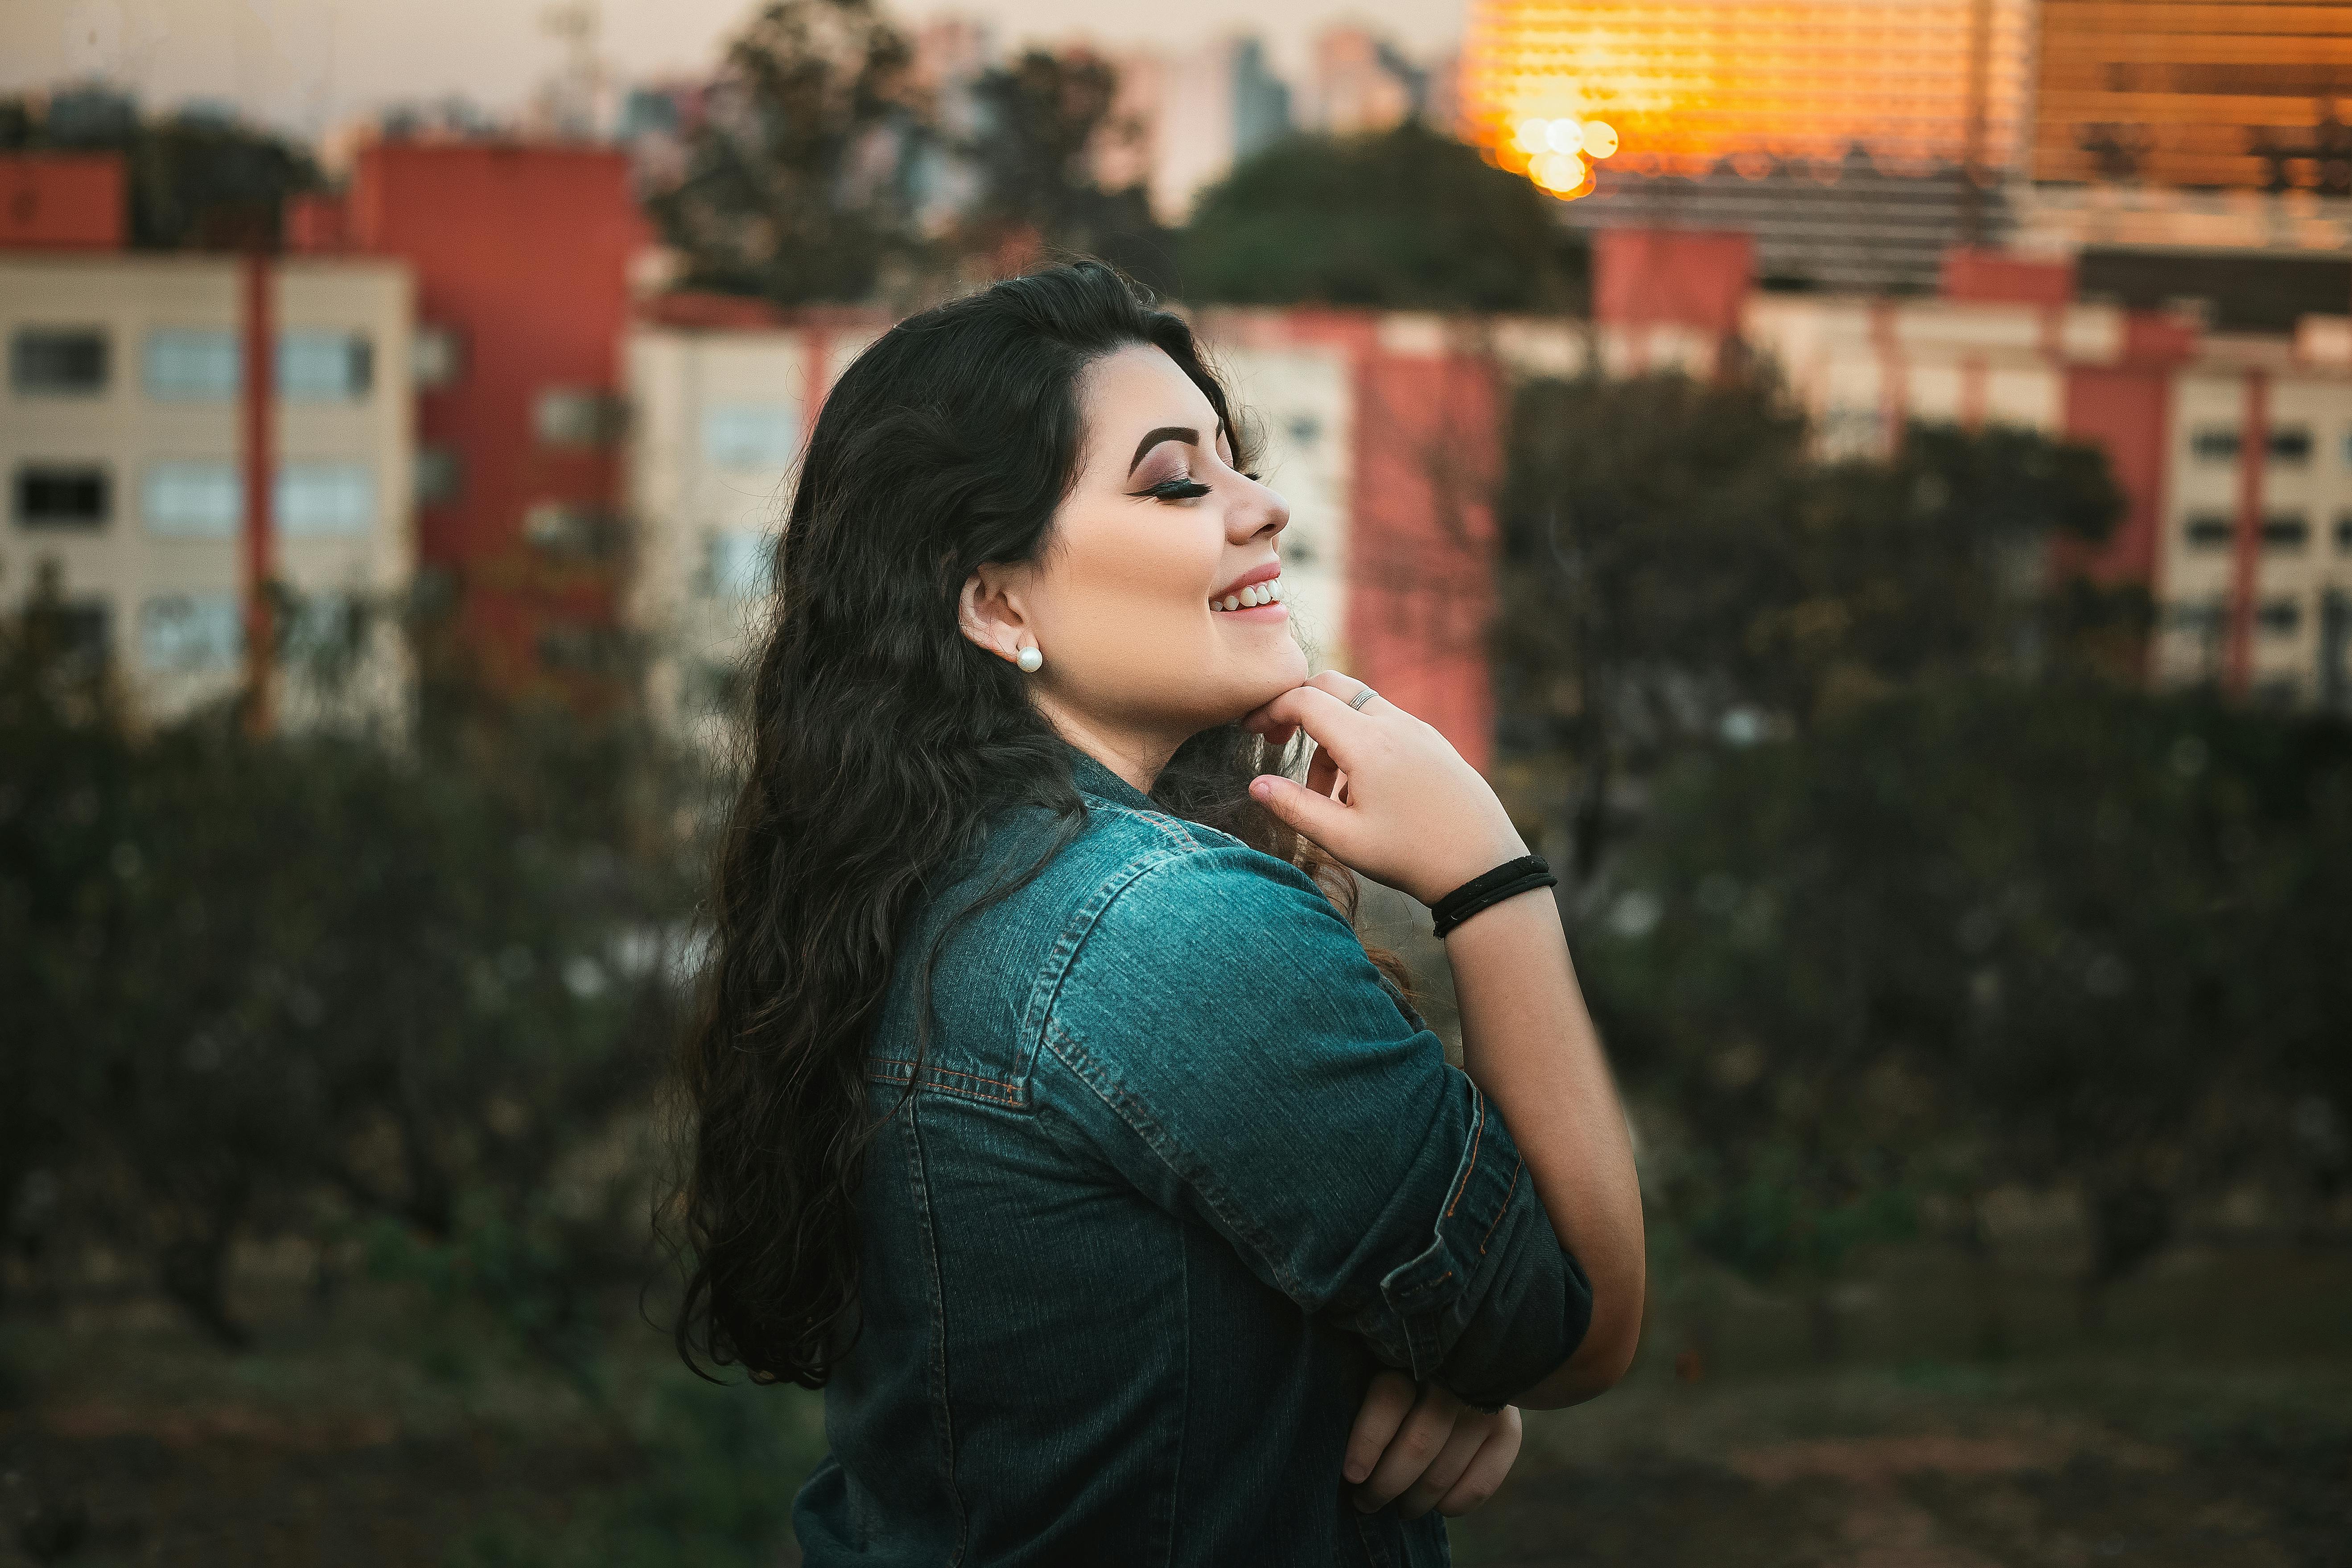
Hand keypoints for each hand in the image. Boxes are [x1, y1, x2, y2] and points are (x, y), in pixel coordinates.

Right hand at [1243, 671, 1527, 907]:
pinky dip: (1361, 741)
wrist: (1484, 866)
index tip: (1251, 731)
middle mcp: (1395, 724)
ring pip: (1360, 707)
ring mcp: (1419, 730)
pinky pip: (1387, 724)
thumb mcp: (1344, 839)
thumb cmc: (1412, 856)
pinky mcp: (1435, 743)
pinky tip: (1364, 791)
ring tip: (1328, 794)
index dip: (1271, 710)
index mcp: (1368, 743)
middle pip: (1334, 685)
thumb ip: (1295, 808)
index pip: (1306, 701)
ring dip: (1332, 734)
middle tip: (1279, 742)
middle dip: (1299, 706)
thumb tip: (1256, 785)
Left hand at [1344, 1370, 1523, 1517]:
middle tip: (1366, 1502)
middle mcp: (1455, 1379)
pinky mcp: (1509, 1432)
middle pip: (1418, 1444)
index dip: (1368, 1441)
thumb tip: (1347, 1460)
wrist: (1464, 1368)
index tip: (1352, 1475)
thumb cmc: (1404, 1379)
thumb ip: (1369, 1402)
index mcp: (1412, 1357)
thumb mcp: (1380, 1372)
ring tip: (1397, 1508)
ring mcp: (1486, 1406)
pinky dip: (1454, 1504)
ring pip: (1444, 1471)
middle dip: (1386, 1485)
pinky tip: (1438, 1506)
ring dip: (1414, 1501)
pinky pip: (1480, 1484)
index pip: (1390, 1399)